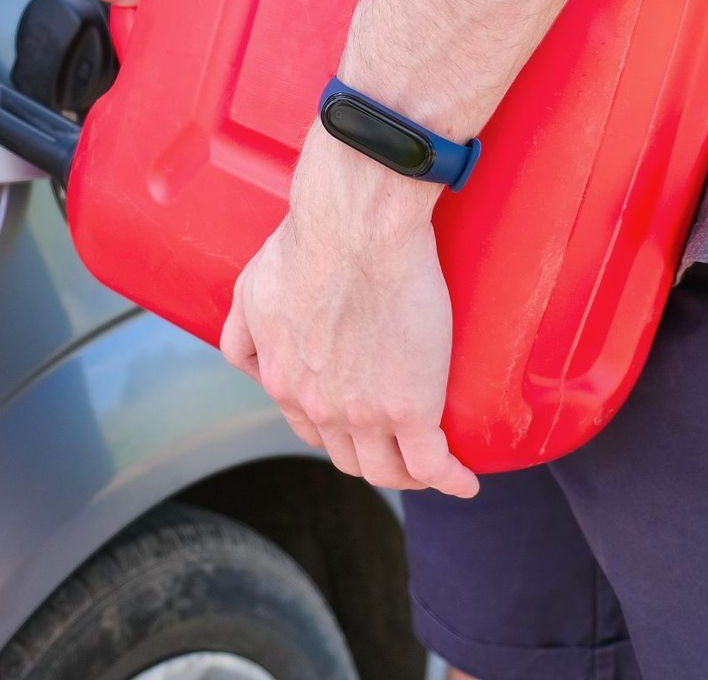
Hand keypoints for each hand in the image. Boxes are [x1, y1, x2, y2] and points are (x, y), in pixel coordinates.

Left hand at [219, 136, 479, 497]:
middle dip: (373, 456)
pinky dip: (450, 479)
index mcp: (283, 382)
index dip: (336, 431)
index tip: (358, 422)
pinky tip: (464, 480)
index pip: (310, 430)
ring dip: (410, 474)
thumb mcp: (252, 290)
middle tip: (399, 442)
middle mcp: (318, 407)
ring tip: (434, 464)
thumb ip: (243, 333)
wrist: (355, 227)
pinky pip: (432, 465)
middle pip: (349, 457)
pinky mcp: (411, 408)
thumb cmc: (308, 243)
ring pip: (387, 470)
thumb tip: (251, 362)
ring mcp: (365, 413)